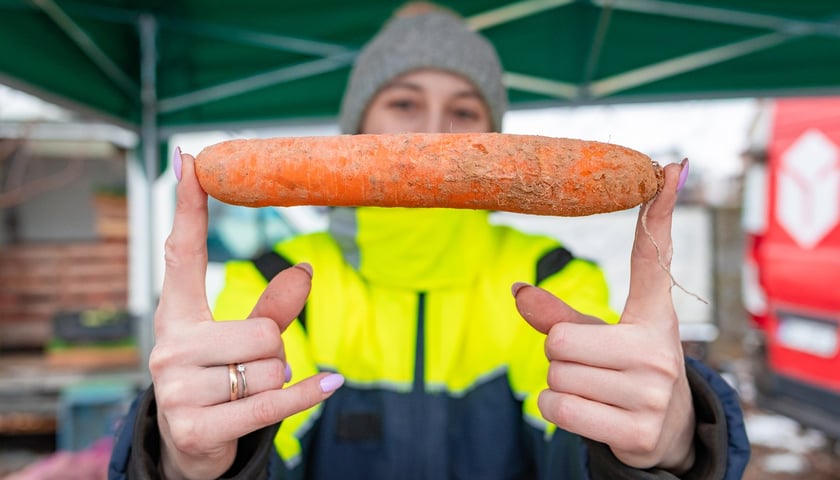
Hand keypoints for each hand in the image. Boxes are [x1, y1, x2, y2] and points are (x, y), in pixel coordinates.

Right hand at [150, 150, 342, 479]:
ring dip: (278, 381)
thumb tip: (305, 271)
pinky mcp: (197, 428)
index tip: (190, 161)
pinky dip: (306, 395)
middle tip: (253, 369)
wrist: (189, 447)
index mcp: (175, 317)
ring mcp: (177, 391)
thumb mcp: (239, 340)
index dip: (189, 207)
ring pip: (272, 367)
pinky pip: (274, 402)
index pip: (182, 254)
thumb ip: (272, 307)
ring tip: (248, 393)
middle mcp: (169, 348)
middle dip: (275, 351)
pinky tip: (330, 383)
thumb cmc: (217, 380)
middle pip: (262, 331)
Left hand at [513, 160, 694, 472]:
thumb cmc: (627, 372)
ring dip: (558, 384)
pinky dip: (556, 409)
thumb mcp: (601, 338)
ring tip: (594, 391)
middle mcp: (659, 350)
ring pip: (555, 374)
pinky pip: (557, 407)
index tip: (670, 169)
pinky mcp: (638, 430)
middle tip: (588, 367)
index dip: (659, 215)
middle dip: (557, 354)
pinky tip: (589, 414)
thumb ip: (558, 316)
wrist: (667, 434)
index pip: (652, 260)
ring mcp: (653, 393)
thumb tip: (516, 291)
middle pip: (559, 339)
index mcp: (653, 316)